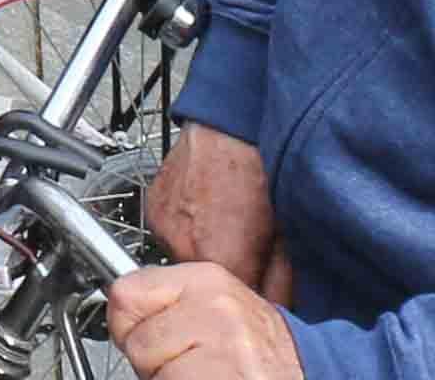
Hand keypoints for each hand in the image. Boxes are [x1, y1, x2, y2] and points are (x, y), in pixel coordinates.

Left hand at [107, 263, 302, 377]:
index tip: (151, 336)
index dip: (130, 325)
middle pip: (136, 341)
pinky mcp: (225, 378)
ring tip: (204, 375)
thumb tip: (118, 310)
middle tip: (191, 364)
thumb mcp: (214, 307)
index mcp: (206, 280)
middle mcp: (214, 307)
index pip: (126, 294)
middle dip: (154, 362)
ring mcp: (223, 346)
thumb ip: (170, 302)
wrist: (310, 372)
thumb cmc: (257, 348)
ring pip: (153, 373)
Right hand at [143, 126, 284, 292]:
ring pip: (184, 261)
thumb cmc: (255, 168)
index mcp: (222, 257)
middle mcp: (184, 247)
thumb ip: (279, 280)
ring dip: (201, 254)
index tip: (258, 287)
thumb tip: (279, 307)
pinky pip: (168, 236)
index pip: (234, 299)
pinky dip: (184, 231)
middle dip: (226, 274)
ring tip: (219, 226)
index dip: (249, 296)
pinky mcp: (152, 210)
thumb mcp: (281, 233)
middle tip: (242, 252)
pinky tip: (201, 212)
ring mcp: (163, 228)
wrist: (227, 127)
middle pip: (205, 283)